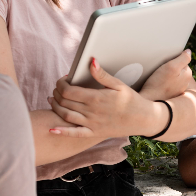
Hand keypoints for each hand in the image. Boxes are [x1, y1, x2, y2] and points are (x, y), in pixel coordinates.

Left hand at [48, 58, 162, 137]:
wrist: (144, 119)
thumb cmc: (132, 100)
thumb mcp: (119, 85)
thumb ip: (102, 75)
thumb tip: (91, 61)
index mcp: (96, 98)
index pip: (69, 90)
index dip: (61, 84)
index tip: (63, 79)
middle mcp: (91, 112)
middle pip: (64, 102)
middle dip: (57, 93)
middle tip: (58, 88)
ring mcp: (92, 124)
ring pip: (66, 116)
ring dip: (55, 107)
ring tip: (52, 100)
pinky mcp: (94, 133)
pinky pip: (74, 134)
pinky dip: (62, 131)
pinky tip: (51, 128)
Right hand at [139, 49, 192, 100]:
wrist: (148, 101)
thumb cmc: (159, 83)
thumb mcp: (172, 66)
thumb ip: (183, 58)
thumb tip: (189, 51)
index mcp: (188, 75)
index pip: (182, 61)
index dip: (173, 60)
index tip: (166, 63)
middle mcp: (185, 83)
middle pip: (178, 69)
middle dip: (171, 67)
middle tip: (161, 69)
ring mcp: (178, 90)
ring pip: (173, 77)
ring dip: (167, 75)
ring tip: (158, 77)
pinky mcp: (170, 95)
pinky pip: (168, 84)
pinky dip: (164, 83)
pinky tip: (158, 83)